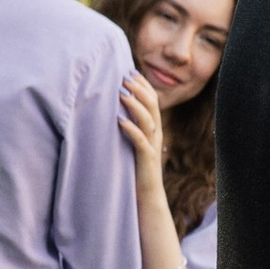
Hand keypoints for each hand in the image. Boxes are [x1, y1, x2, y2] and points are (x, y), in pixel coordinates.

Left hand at [118, 70, 167, 198]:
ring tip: (121, 94)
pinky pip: (141, 142)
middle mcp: (155, 135)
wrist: (147, 197)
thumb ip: (129, 127)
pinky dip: (131, 129)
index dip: (143, 84)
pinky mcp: (146, 160)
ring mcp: (152, 147)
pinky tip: (119, 121)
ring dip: (135, 105)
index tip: (129, 71)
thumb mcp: (133, 144)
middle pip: (152, 105)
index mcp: (153, 129)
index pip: (153, 100)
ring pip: (148, 120)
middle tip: (124, 76)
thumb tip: (114, 109)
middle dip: (139, 88)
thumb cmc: (135, 170)